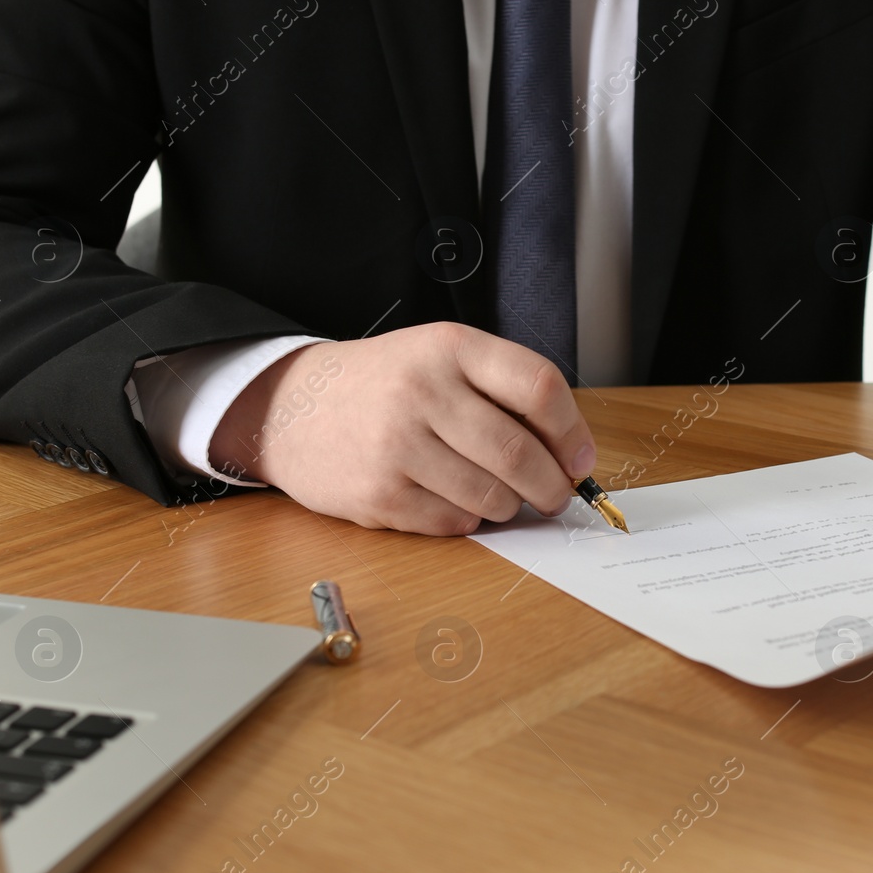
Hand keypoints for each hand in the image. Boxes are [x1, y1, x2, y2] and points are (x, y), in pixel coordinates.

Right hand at [210, 322, 595, 534]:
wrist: (293, 407)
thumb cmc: (386, 384)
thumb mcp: (441, 358)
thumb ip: (503, 390)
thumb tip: (572, 454)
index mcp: (450, 349)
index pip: (539, 388)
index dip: (572, 433)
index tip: (580, 459)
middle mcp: (423, 392)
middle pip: (519, 453)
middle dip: (551, 486)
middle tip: (554, 496)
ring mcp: (397, 446)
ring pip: (492, 497)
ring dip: (510, 507)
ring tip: (502, 497)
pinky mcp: (378, 495)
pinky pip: (453, 523)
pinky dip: (468, 521)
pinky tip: (455, 501)